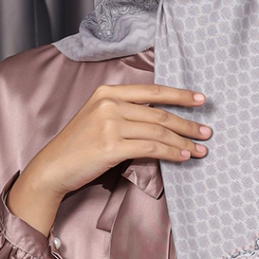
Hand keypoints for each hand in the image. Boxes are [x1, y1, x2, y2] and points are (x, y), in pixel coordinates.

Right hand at [8, 83, 209, 234]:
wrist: (52, 167)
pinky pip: (151, 148)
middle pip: (160, 113)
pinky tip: (183, 157)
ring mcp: (110, 124)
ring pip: (159, 132)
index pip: (152, 91)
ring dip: (184, 142)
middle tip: (206, 131)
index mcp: (107, 92)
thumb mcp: (97, 118)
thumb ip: (124, 113)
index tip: (201, 99)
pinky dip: (171, 153)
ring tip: (200, 149)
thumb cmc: (77, 147)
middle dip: (187, 123)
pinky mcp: (111, 146)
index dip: (180, 95)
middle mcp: (109, 104)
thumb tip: (160, 121)